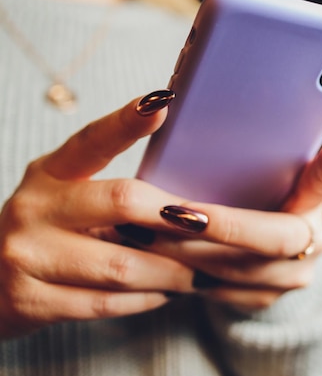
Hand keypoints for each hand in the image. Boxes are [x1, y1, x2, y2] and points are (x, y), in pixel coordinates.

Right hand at [0, 91, 195, 339]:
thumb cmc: (48, 235)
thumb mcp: (66, 200)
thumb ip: (112, 196)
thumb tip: (188, 203)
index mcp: (49, 174)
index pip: (92, 141)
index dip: (127, 121)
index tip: (162, 102)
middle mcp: (34, 208)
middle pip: (121, 201)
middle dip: (175, 216)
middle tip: (209, 225)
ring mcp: (28, 256)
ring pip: (122, 265)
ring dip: (171, 271)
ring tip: (201, 273)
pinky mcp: (32, 300)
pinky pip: (107, 303)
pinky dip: (147, 300)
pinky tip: (168, 294)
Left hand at [118, 141, 321, 308]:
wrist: (265, 248)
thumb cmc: (257, 193)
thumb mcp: (265, 170)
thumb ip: (260, 151)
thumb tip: (207, 114)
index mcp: (316, 201)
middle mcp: (313, 243)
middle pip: (273, 239)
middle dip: (219, 227)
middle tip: (169, 212)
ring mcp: (290, 277)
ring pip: (236, 270)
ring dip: (184, 252)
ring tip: (139, 231)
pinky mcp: (262, 298)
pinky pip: (218, 290)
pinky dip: (179, 273)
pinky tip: (145, 256)